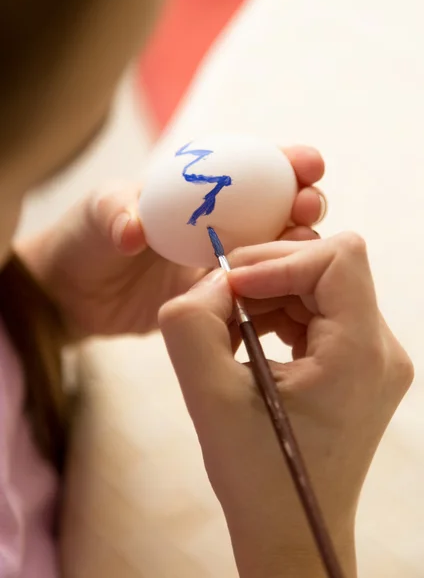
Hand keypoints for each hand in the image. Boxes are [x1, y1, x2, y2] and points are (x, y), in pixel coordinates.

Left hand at [18, 146, 325, 337]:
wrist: (74, 294)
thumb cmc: (84, 241)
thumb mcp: (94, 216)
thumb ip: (114, 213)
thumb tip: (133, 229)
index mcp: (197, 189)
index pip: (251, 167)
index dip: (286, 162)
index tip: (308, 164)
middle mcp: (218, 221)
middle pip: (277, 206)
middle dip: (305, 201)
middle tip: (308, 208)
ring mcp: (221, 259)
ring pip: (274, 248)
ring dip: (297, 245)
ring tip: (303, 248)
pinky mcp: (218, 294)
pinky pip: (254, 288)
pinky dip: (275, 286)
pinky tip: (287, 291)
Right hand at [158, 234, 412, 577]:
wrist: (290, 530)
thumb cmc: (257, 477)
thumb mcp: (209, 398)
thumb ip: (193, 324)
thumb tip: (211, 281)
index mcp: (360, 353)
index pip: (337, 258)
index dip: (279, 261)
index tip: (233, 288)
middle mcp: (381, 349)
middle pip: (328, 266)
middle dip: (268, 273)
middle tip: (221, 303)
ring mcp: (374, 358)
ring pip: (321, 285)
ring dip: (269, 293)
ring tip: (231, 327)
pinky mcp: (358, 365)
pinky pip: (320, 312)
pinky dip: (280, 313)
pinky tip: (249, 339)